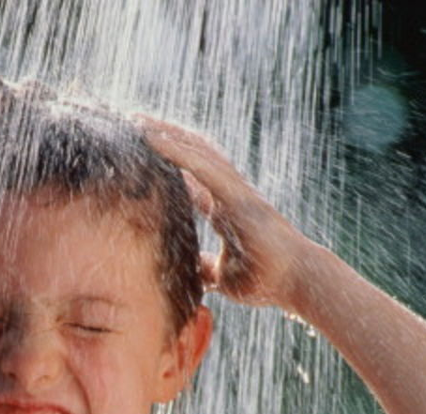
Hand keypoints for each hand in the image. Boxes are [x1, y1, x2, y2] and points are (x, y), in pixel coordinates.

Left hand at [137, 115, 308, 307]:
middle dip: (161, 137)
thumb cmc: (266, 279)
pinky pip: (203, 167)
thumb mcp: (222, 276)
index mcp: (224, 208)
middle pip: (190, 155)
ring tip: (134, 120)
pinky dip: (177, 151)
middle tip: (128, 122)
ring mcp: (234, 190)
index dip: (165, 163)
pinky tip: (154, 139)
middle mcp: (228, 192)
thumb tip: (187, 271)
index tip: (137, 151)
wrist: (297, 281)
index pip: (188, 178)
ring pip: (195, 151)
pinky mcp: (238, 195)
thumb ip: (204, 267)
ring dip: (165, 134)